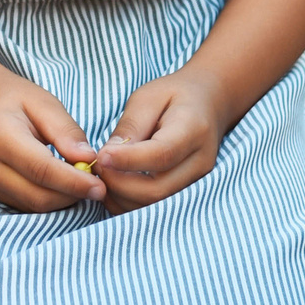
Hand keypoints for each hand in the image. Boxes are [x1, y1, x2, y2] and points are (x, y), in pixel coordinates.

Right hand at [0, 73, 105, 211]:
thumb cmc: (15, 100)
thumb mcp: (44, 103)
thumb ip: (66, 131)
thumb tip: (88, 159)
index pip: (41, 169)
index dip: (73, 182)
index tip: (100, 186)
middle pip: (38, 196)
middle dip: (72, 196)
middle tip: (97, 186)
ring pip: (34, 206)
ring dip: (63, 201)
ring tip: (81, 183)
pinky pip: (27, 206)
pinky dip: (50, 201)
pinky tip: (63, 186)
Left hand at [95, 71, 234, 213]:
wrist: (207, 105)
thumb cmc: (174, 96)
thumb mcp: (147, 98)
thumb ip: (130, 127)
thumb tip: (107, 157)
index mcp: (193, 130)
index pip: (161, 155)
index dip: (127, 161)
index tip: (99, 156)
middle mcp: (200, 162)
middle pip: (157, 190)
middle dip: (118, 184)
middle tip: (96, 166)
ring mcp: (197, 181)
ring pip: (154, 205)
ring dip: (120, 197)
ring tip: (103, 174)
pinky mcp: (188, 192)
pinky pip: (155, 208)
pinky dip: (129, 203)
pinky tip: (115, 185)